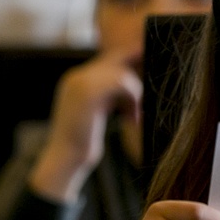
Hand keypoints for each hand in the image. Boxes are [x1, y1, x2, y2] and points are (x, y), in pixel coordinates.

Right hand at [28, 50, 142, 201]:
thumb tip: (135, 83)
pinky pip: (122, 83)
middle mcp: (76, 76)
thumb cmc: (84, 142)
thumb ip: (110, 95)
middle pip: (116, 59)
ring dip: (135, 94)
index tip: (149, 64)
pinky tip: (133, 118)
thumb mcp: (99, 112)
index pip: (109, 59)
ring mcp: (79, 82)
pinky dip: (133, 99)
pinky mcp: (87, 92)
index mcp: (77, 79)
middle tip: (154, 80)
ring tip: (134, 115)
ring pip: (122, 74)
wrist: (66, 160)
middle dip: (138, 67)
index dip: (131, 59)